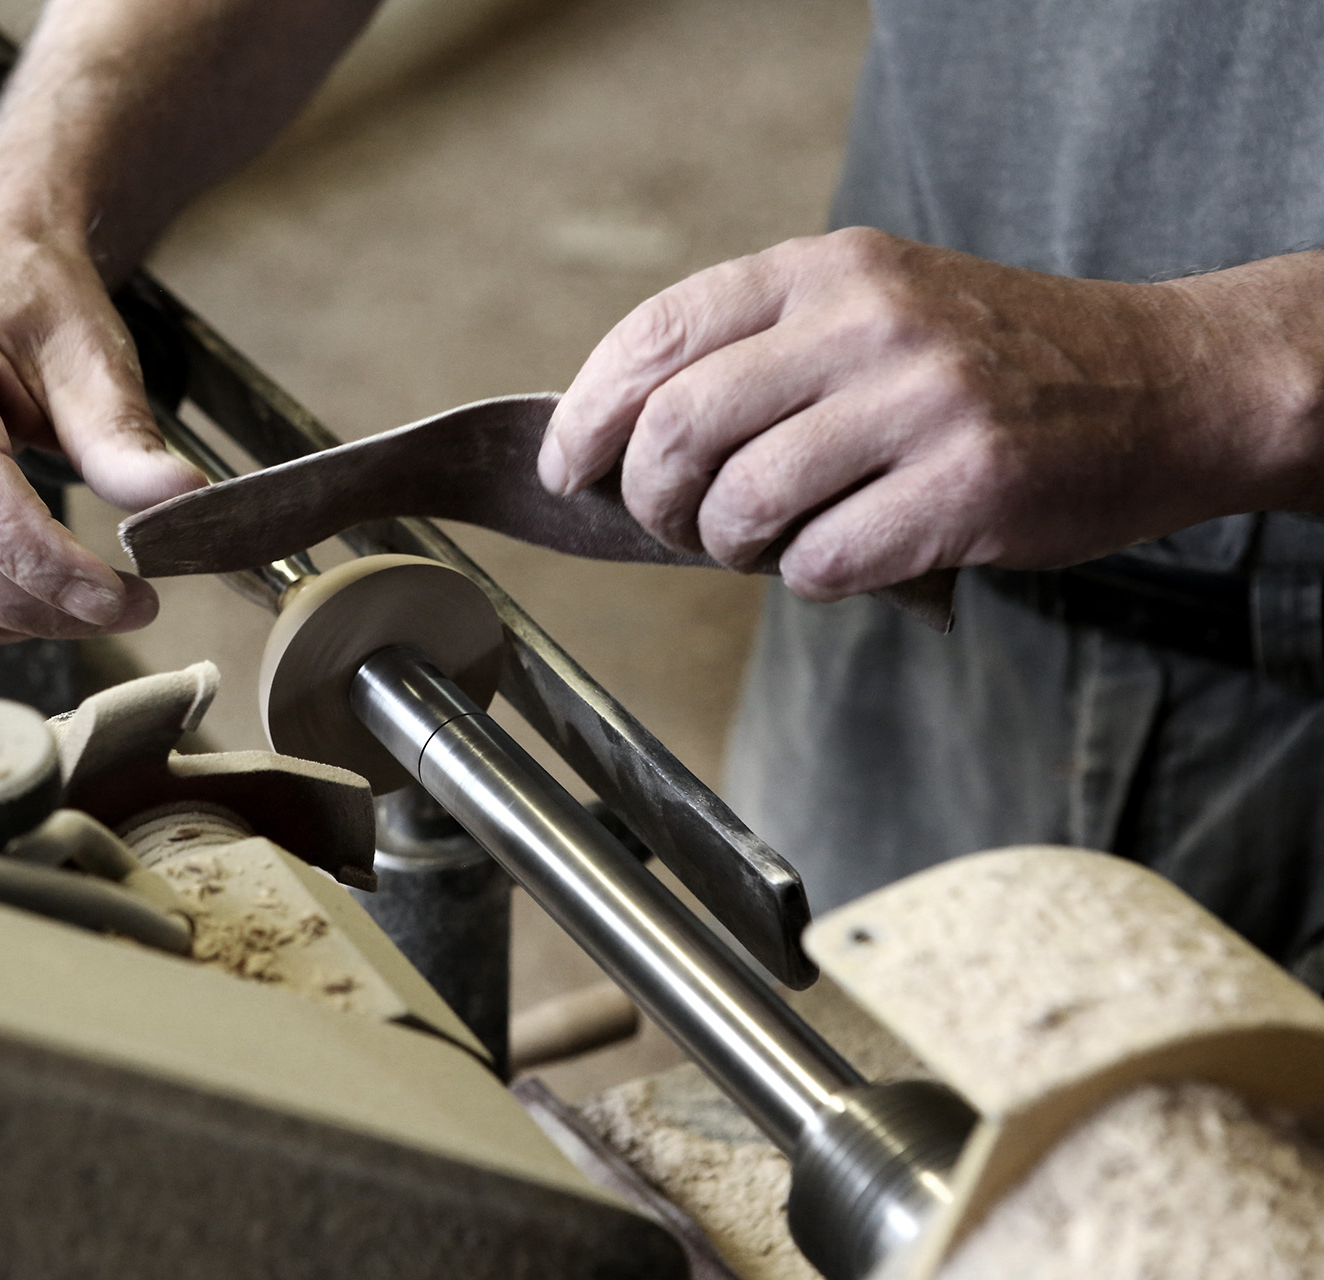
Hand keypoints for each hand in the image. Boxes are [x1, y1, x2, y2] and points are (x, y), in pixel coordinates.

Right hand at [0, 233, 205, 643]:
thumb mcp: (91, 354)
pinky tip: (37, 606)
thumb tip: (181, 502)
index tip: (119, 594)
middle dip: (43, 603)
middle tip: (131, 607)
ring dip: (14, 621)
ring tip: (90, 607)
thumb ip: (125, 437)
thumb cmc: (32, 306)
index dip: (43, 560)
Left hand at [538, 227, 1317, 599]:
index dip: (589, 413)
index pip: (657, 335)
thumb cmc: (992, 365)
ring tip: (771, 543)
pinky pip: (822, 564)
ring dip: (731, 548)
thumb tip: (615, 439)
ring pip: (741, 505)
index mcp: (825, 269)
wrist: (1163, 385)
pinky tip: (849, 558)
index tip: (568, 467)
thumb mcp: (872, 310)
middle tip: (678, 524)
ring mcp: (920, 400)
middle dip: (650, 499)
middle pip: (677, 429)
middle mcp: (866, 321)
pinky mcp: (967, 486)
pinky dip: (813, 580)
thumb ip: (758, 353)